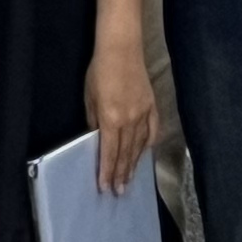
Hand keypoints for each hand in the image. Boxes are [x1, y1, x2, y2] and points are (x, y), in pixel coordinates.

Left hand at [88, 46, 160, 192]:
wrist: (122, 49)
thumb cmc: (99, 71)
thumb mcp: (89, 97)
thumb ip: (94, 121)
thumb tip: (97, 139)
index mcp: (111, 118)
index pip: (109, 152)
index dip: (107, 171)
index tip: (106, 187)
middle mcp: (130, 120)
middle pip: (125, 153)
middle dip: (122, 174)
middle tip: (120, 192)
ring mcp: (144, 114)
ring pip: (139, 146)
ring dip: (134, 164)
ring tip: (131, 180)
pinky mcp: (153, 107)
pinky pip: (151, 132)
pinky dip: (147, 145)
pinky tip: (144, 155)